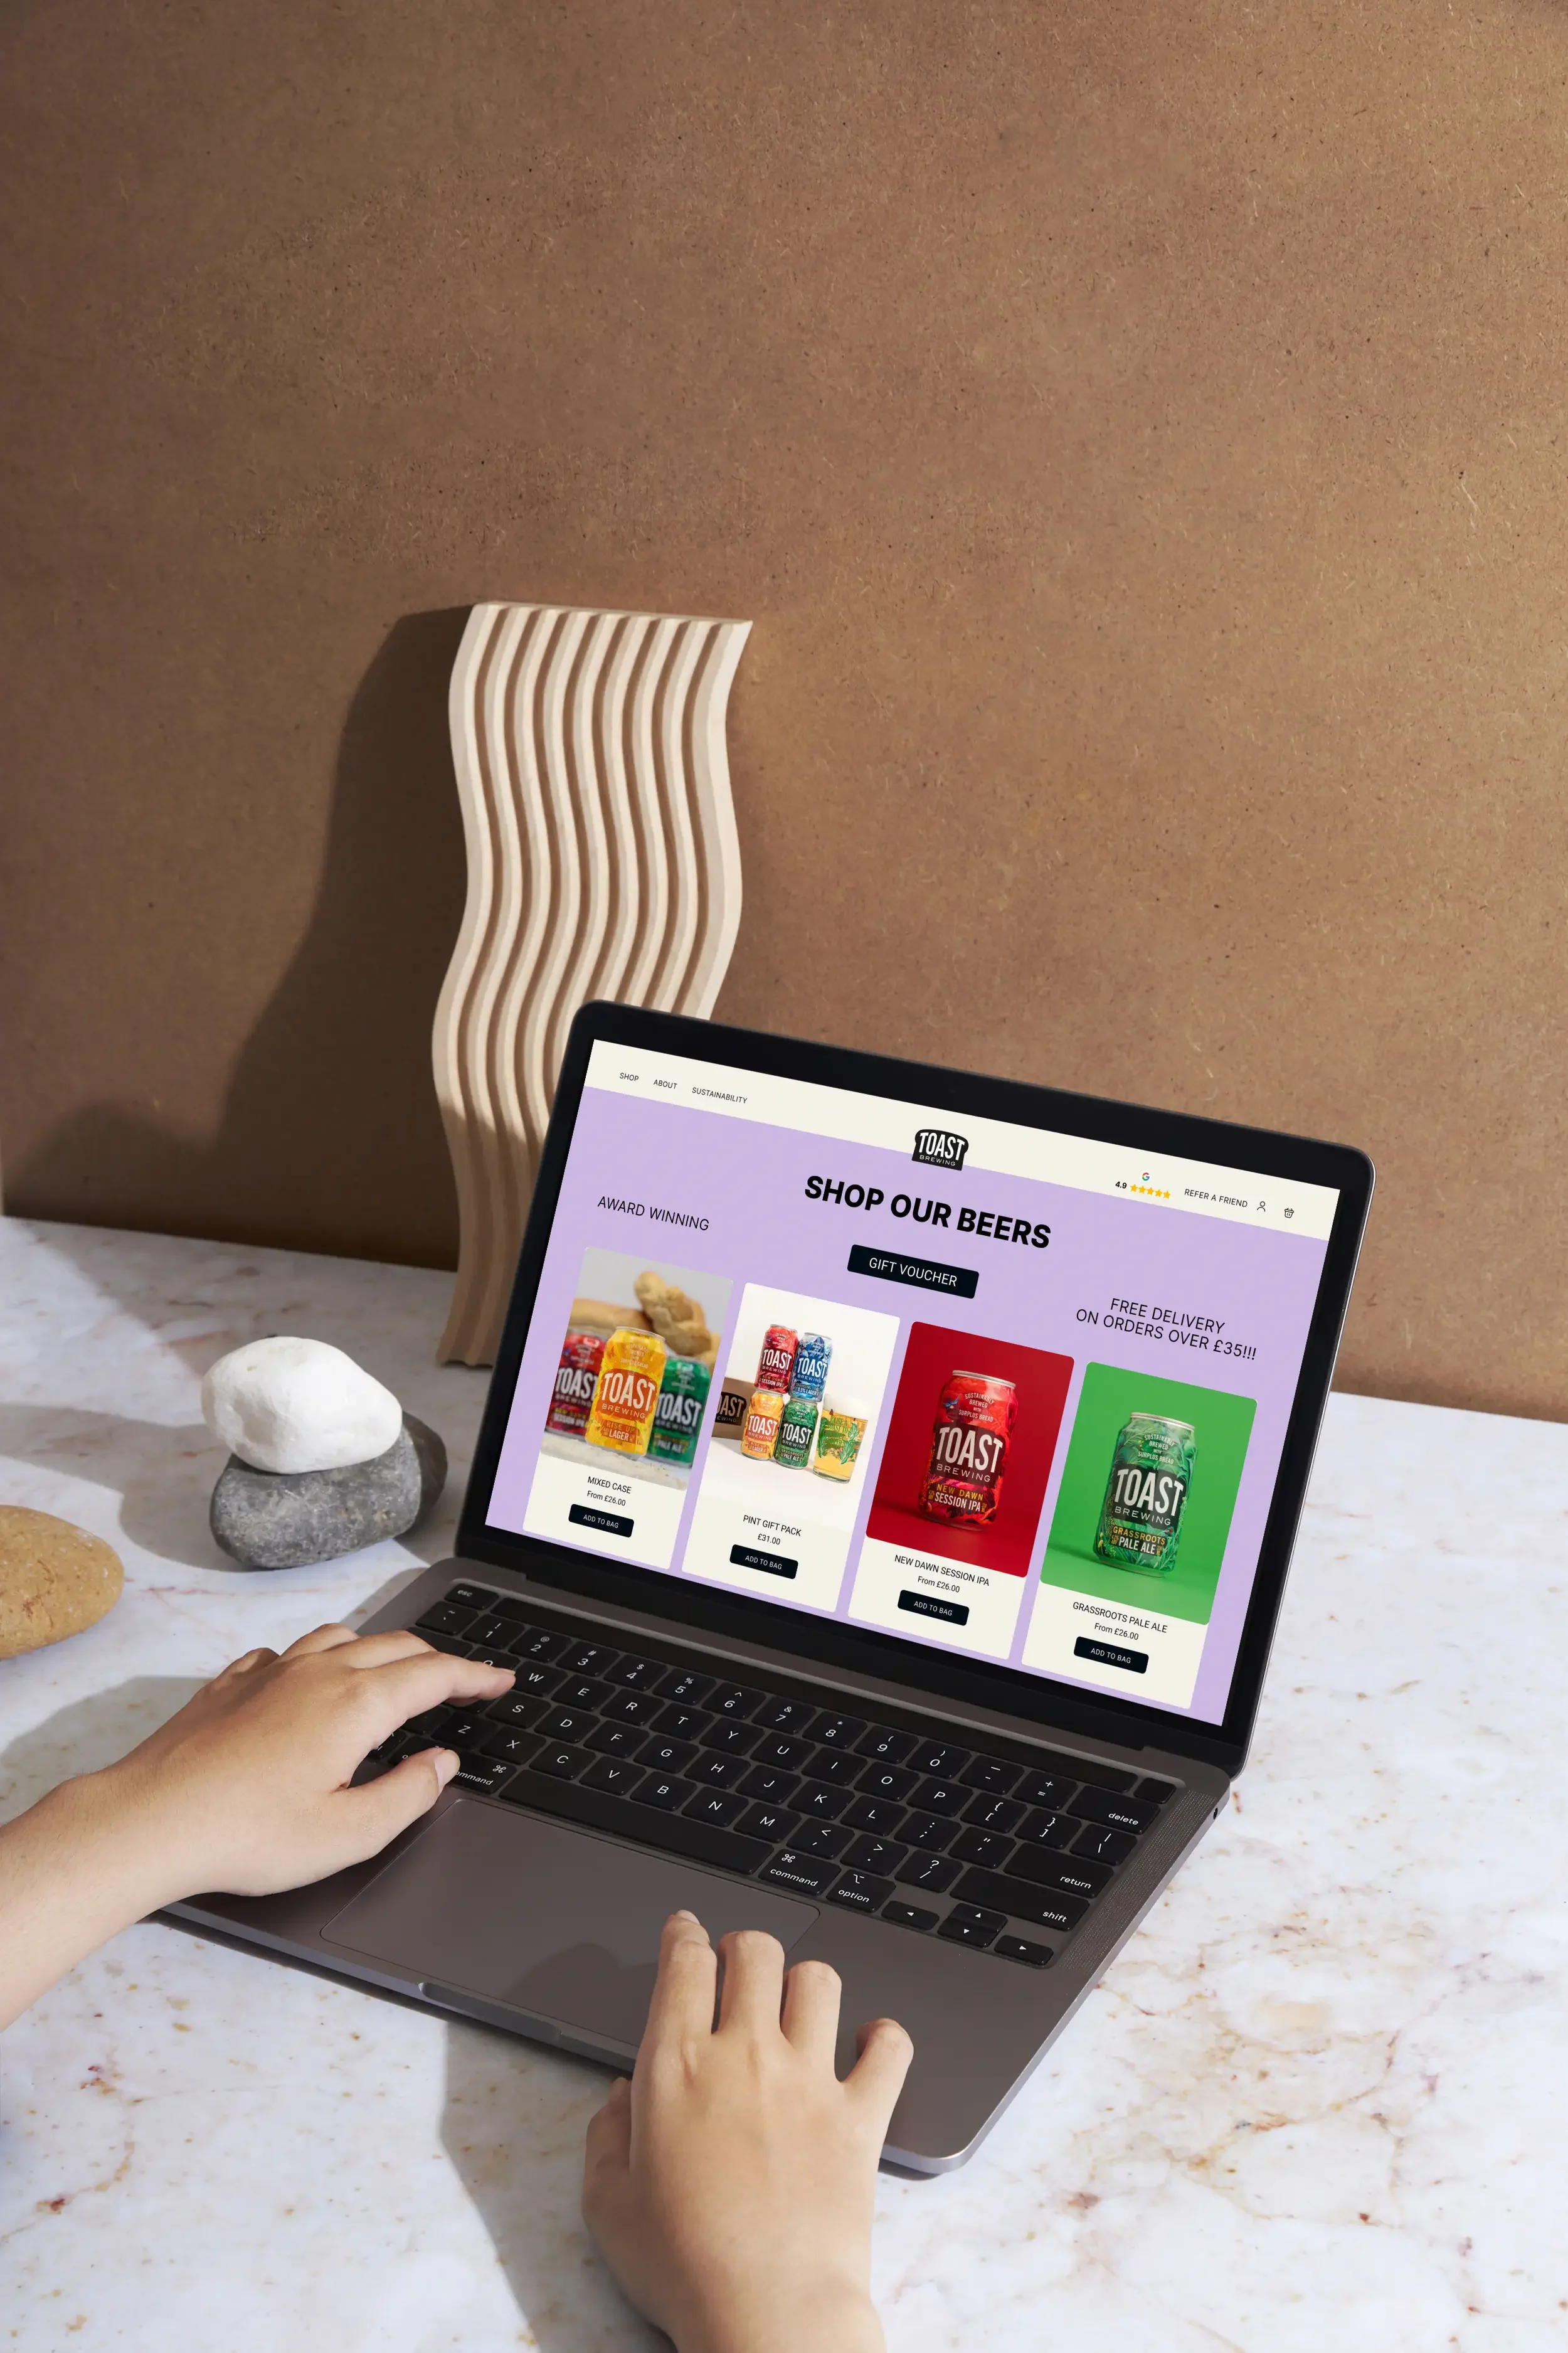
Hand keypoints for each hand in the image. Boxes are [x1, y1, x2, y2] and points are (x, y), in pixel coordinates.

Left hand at [0, 1623, 512, 2028]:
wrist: (150, 1821)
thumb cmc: (245, 1834)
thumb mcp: (347, 1834)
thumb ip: (407, 1795)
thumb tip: (441, 1765)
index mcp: (355, 1704)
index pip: (435, 1674)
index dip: (476, 1675)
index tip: (501, 1679)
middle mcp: (317, 1673)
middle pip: (395, 1646)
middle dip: (438, 1660)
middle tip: (463, 1681)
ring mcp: (270, 1672)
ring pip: (342, 1637)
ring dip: (380, 1649)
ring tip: (393, 1673)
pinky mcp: (231, 1684)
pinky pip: (289, 1652)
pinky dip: (318, 1658)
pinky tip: (310, 1683)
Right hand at [583, 1912, 911, 2352]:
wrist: (766, 2312)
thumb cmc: (682, 2265)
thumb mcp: (608, 2205)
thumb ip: (606, 2136)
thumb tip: (619, 2097)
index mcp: (676, 2067)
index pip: (684, 1965)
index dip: (684, 1936)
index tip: (685, 1931)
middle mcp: (745, 2055)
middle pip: (754, 1951)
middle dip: (743, 1946)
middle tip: (738, 1966)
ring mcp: (809, 2080)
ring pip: (818, 1981)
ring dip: (805, 1982)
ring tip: (797, 2003)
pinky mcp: (859, 2116)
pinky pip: (889, 2049)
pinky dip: (885, 2036)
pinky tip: (871, 2042)